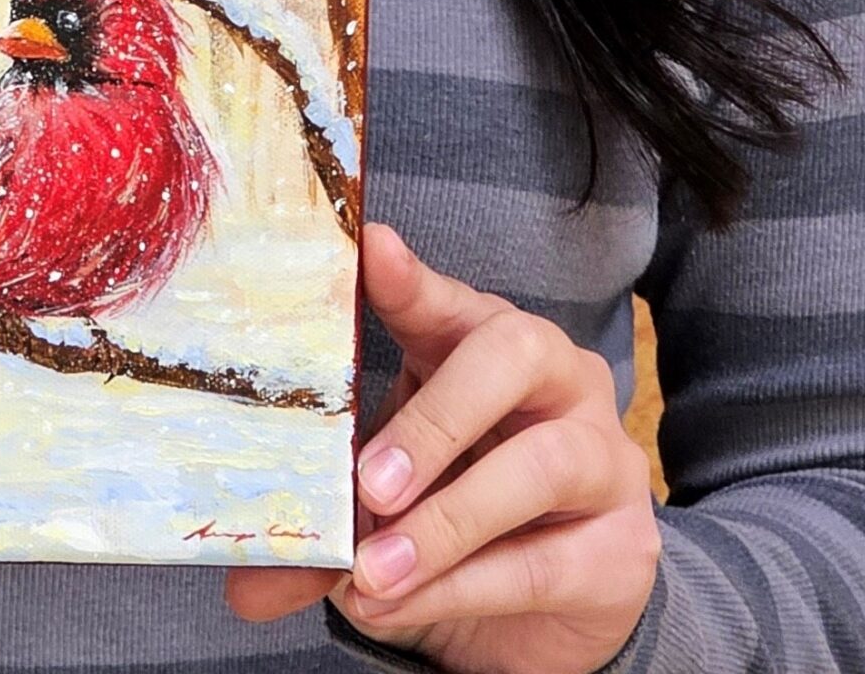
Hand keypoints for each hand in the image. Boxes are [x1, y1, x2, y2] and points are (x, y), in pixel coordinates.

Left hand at [225, 224, 659, 672]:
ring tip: (372, 573)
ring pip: (536, 465)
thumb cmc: (454, 514)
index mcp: (485, 343)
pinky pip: (543, 562)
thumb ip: (329, 522)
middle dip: (436, 418)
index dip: (410, 279)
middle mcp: (557, 379)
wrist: (547, 614)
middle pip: (512, 353)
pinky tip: (405, 605)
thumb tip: (242, 579)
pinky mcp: (622, 550)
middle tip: (369, 484)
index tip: (370, 250)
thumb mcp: (387, 499)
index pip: (449, 299)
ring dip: (445, 523)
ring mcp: (600, 457)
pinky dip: (464, 586)